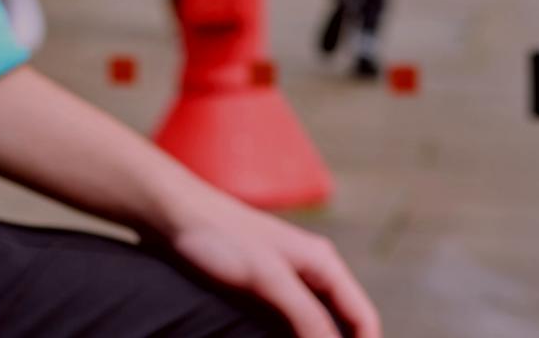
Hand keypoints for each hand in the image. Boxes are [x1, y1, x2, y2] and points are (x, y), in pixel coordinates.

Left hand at [160, 183, 379, 337]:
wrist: (175, 214)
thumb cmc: (220, 237)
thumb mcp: (268, 278)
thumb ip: (306, 315)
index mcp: (324, 263)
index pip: (363, 318)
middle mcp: (314, 270)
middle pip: (345, 324)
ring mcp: (290, 278)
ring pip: (319, 324)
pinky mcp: (266, 287)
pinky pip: (294, 321)